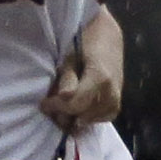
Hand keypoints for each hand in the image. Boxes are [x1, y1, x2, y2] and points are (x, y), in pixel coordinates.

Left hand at [43, 6, 124, 131]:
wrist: (108, 39)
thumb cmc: (84, 45)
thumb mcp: (71, 58)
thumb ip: (68, 79)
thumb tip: (64, 97)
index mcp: (100, 78)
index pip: (75, 103)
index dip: (57, 106)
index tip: (43, 103)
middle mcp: (111, 92)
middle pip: (81, 115)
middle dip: (63, 113)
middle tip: (51, 105)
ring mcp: (116, 100)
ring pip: (90, 120)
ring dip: (74, 116)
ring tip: (62, 106)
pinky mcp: (117, 104)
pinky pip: (101, 119)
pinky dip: (88, 118)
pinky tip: (78, 110)